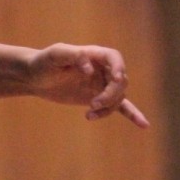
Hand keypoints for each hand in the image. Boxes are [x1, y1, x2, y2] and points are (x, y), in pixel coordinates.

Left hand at [26, 43, 148, 127]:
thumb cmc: (43, 62)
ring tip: (89, 114)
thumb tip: (89, 68)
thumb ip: (73, 56)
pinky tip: (144, 125)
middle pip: (120, 81)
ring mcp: (101, 84)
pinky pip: (120, 106)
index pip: (114, 58)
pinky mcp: (98, 98)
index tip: (115, 79)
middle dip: (110, 95)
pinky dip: (132, 114)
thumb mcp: (55, 56)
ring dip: (108, 108)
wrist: (35, 77)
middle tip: (92, 104)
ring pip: (118, 97)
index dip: (118, 68)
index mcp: (93, 54)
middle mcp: (101, 68)